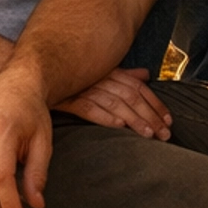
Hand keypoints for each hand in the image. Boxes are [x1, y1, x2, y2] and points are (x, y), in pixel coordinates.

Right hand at [55, 67, 171, 135]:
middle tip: (164, 135)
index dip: (155, 104)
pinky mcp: (69, 99)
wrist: (38, 73)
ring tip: (147, 134)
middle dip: (150, 116)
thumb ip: (124, 75)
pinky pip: (89, 108)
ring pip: (115, 103)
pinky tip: (118, 126)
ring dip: (133, 119)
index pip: (139, 87)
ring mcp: (85, 88)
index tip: (168, 120)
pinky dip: (104, 116)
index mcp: (110, 72)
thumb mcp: (101, 72)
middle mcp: (100, 79)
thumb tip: (145, 75)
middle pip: (131, 97)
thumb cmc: (73, 76)